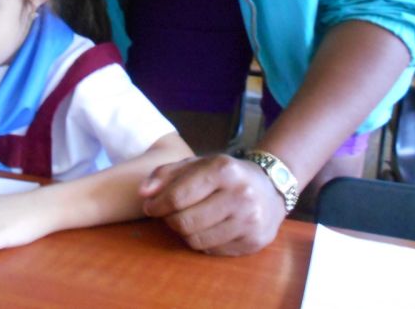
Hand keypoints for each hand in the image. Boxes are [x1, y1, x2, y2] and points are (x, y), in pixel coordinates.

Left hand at [139, 154, 285, 254]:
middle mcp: (240, 195)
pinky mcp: (254, 241)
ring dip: (185, 233)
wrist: (271, 188)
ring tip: (189, 220)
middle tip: (169, 215)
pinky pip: (212, 251)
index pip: (177, 196)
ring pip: (196, 241)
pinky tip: (209, 228)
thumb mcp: (197, 164)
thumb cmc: (226, 175)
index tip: (150, 207)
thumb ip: (166, 174)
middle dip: (170, 220)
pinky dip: (203, 242)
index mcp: (223, 170)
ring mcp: (249, 221)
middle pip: (184, 222)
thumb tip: (143, 193)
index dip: (157, 205)